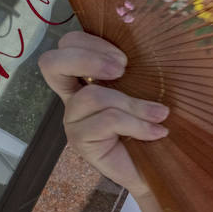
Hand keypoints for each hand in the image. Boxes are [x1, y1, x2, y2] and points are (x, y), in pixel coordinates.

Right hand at [39, 31, 168, 197]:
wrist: (161, 169)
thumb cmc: (157, 123)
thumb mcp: (152, 89)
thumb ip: (143, 68)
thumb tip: (157, 43)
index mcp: (87, 77)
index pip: (68, 44)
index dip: (90, 42)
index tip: (125, 58)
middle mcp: (73, 96)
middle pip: (51, 62)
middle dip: (87, 58)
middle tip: (122, 69)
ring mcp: (73, 120)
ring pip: (93, 96)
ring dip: (132, 104)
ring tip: (160, 115)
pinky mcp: (80, 141)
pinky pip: (107, 121)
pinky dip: (137, 124)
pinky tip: (157, 132)